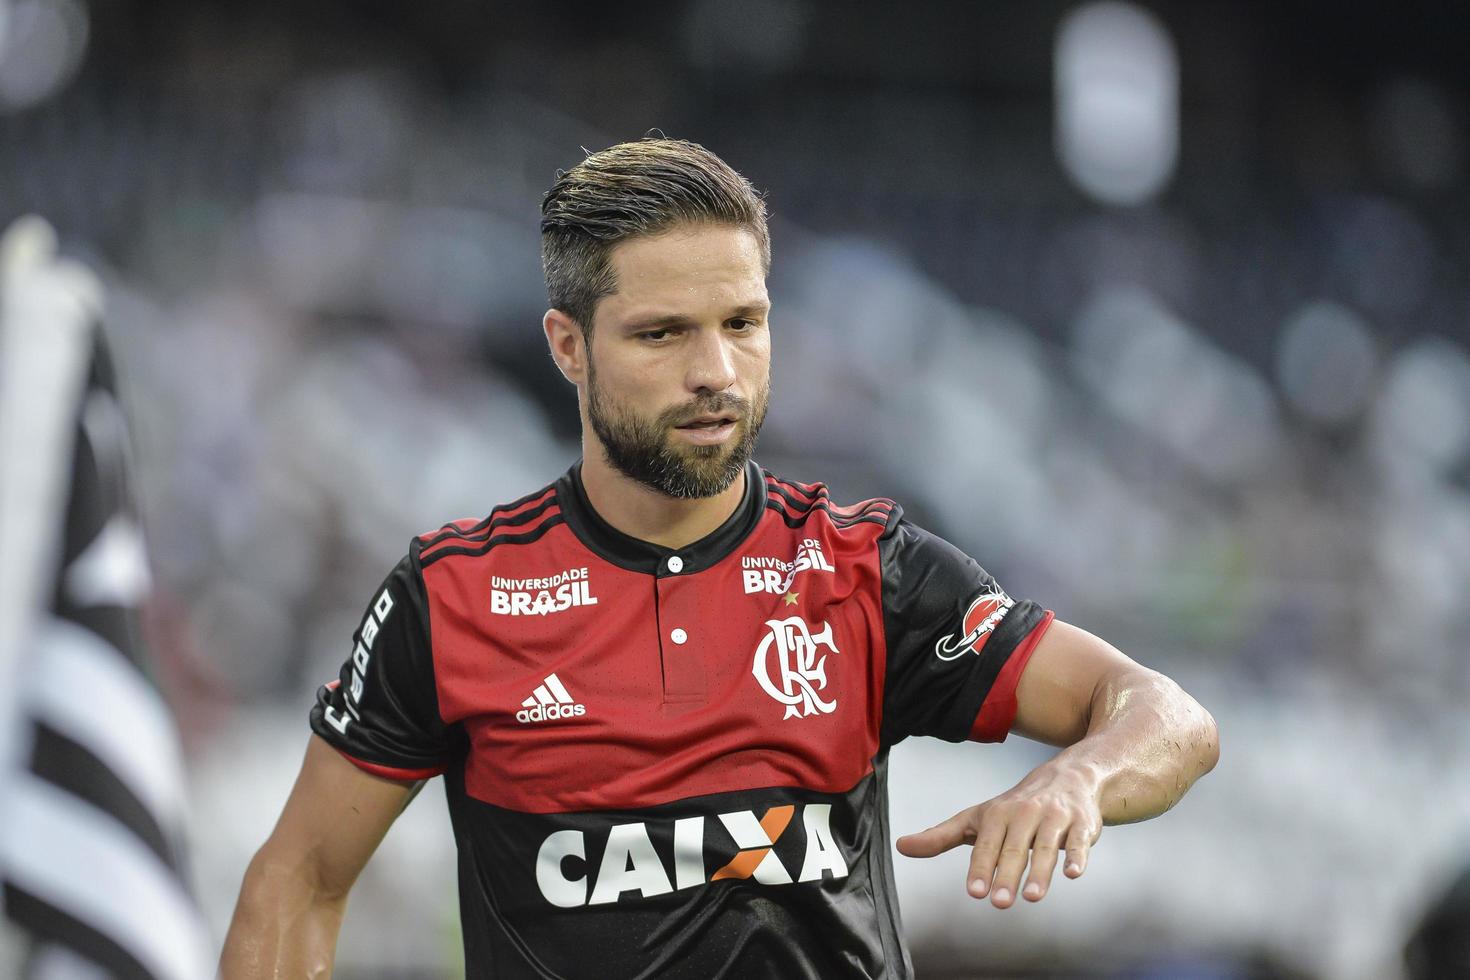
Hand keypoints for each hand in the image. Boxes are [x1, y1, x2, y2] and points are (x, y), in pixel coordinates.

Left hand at [894, 759, 1102, 907]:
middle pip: (1014, 848)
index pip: (986, 845)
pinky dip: (1076, 857)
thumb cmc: (1015, 807)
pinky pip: (1079, 842)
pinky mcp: (1082, 825)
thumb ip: (941, 836)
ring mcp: (1055, 818)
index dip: (981, 868)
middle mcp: (1025, 814)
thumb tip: (902, 847)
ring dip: (1040, 871)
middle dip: (1006, 874)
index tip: (975, 891)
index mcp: (998, 814)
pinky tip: (1072, 874)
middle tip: (999, 902)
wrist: (1068, 777)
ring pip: (1046, 847)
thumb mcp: (977, 819)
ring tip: (1032, 896)